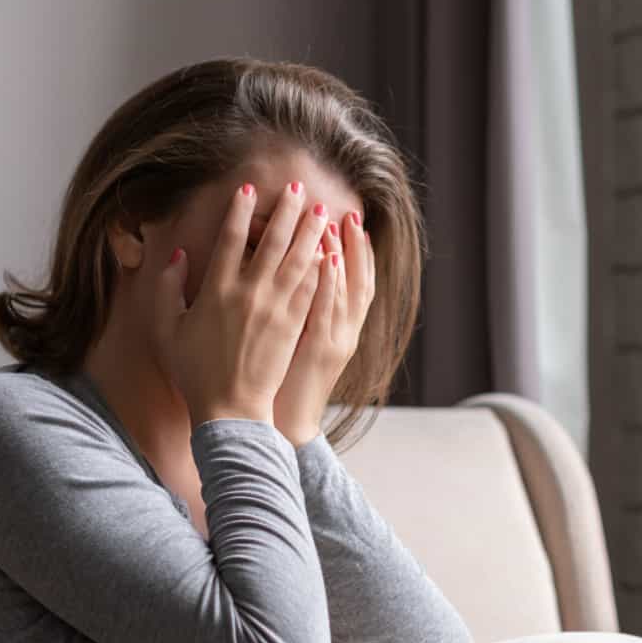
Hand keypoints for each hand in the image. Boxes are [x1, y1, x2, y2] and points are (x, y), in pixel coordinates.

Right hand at [154, 181, 329, 427]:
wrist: (230, 409)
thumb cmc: (193, 371)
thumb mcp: (166, 328)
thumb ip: (166, 287)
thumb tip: (177, 255)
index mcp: (216, 290)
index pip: (230, 239)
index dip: (241, 210)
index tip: (249, 188)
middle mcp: (249, 294)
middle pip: (273, 242)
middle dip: (287, 212)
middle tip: (299, 189)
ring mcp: (275, 310)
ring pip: (298, 261)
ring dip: (311, 233)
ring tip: (323, 213)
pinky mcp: (294, 327)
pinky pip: (311, 290)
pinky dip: (322, 269)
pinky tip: (331, 253)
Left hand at [273, 207, 375, 445]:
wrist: (285, 428)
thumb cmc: (284, 388)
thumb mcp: (301, 350)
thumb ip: (303, 316)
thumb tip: (298, 284)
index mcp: (339, 332)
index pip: (354, 285)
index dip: (356, 254)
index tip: (351, 224)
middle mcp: (343, 334)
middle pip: (357, 282)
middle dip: (355, 247)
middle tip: (351, 214)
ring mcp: (333, 341)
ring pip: (345, 292)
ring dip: (343, 255)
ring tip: (337, 224)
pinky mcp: (317, 350)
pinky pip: (327, 311)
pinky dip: (330, 285)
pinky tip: (327, 259)